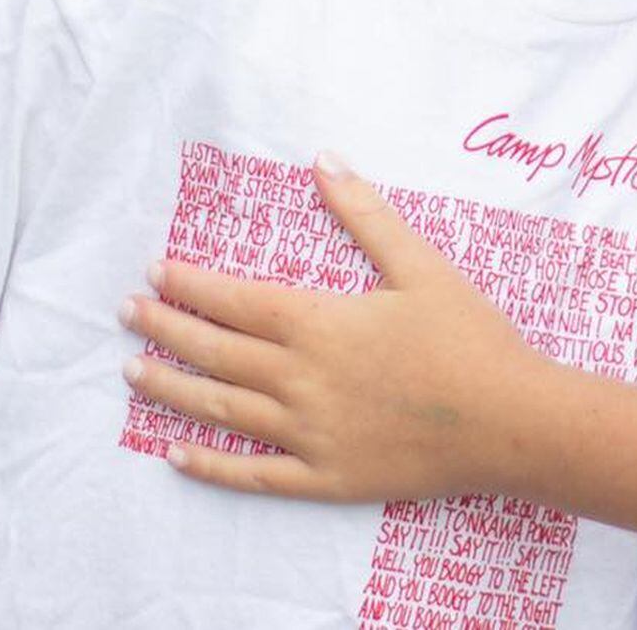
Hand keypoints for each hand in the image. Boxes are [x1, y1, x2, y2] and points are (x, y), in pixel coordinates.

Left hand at [117, 155, 539, 502]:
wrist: (509, 419)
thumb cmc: (468, 337)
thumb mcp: (420, 264)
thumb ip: (365, 213)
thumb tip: (323, 159)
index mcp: (318, 323)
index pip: (234, 300)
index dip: (189, 286)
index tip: (154, 272)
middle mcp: (299, 379)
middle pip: (215, 351)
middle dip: (165, 329)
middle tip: (127, 314)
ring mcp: (307, 433)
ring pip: (221, 410)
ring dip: (172, 389)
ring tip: (133, 373)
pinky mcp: (324, 476)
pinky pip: (253, 474)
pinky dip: (211, 467)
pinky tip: (178, 456)